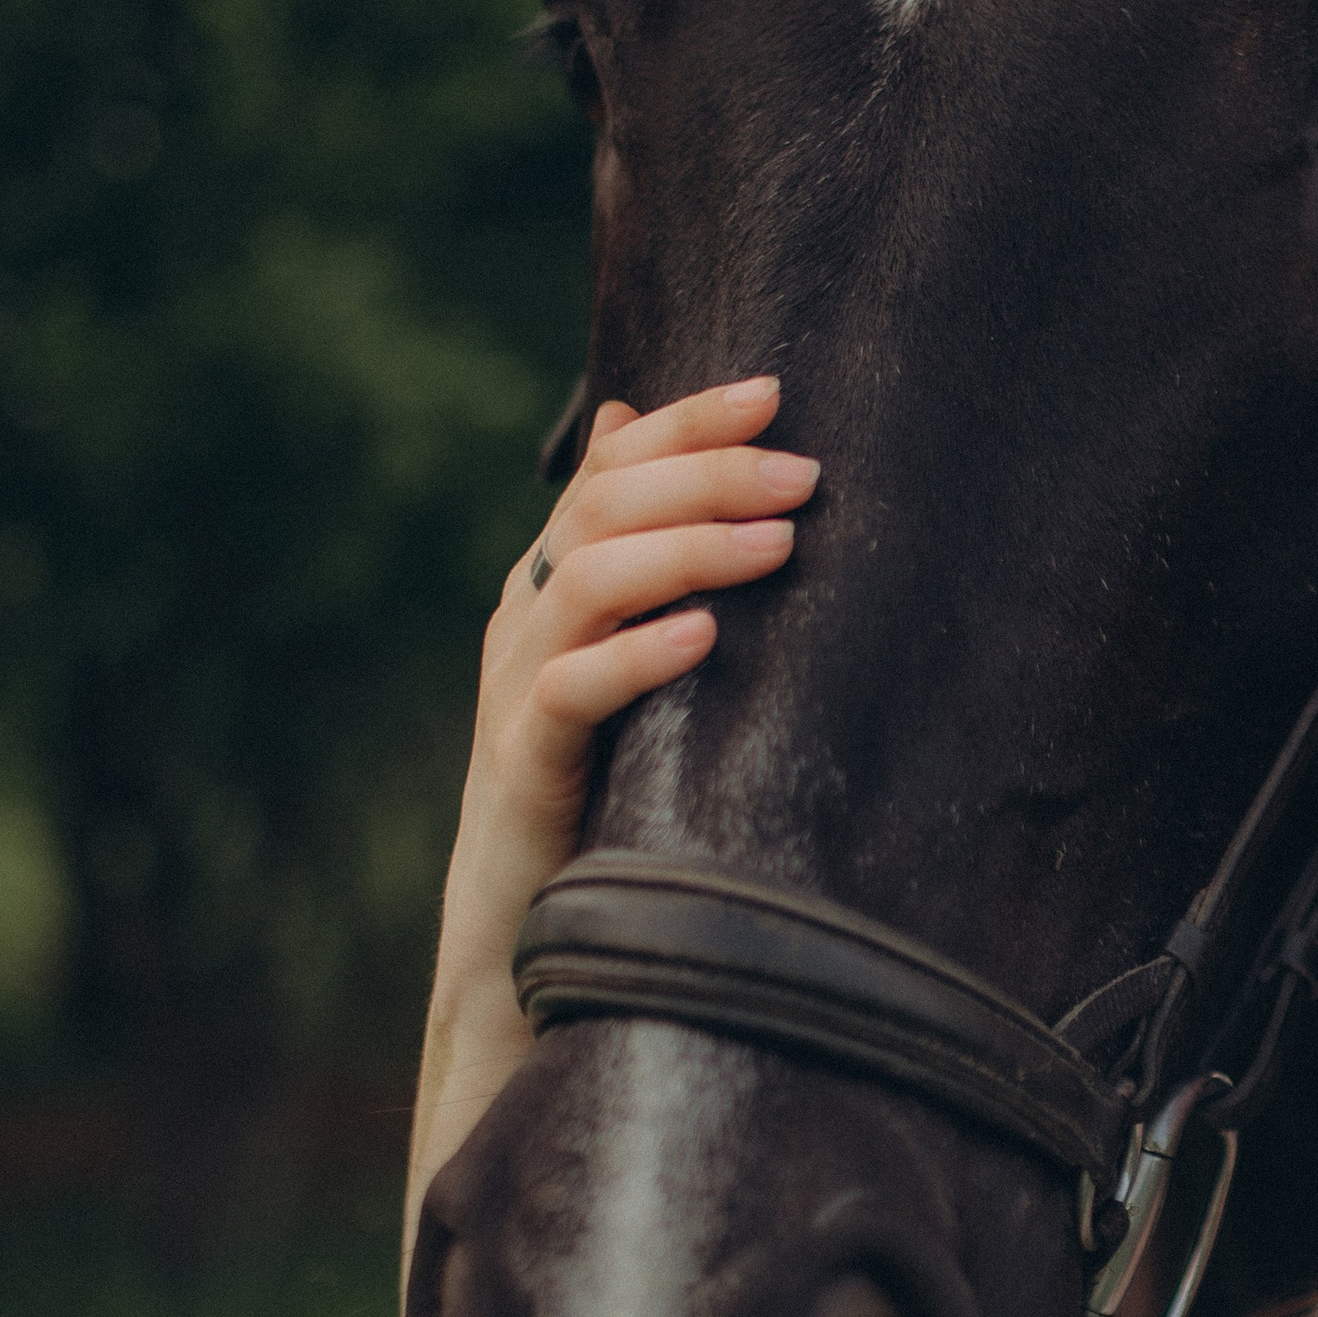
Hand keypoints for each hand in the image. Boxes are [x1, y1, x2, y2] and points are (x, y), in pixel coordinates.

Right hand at [431, 373, 815, 1026]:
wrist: (519, 923)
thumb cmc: (596, 785)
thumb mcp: (626, 661)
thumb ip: (639, 558)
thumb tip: (636, 426)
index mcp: (551, 582)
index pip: (610, 468)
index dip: (685, 424)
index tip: (774, 393)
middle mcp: (526, 617)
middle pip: (600, 508)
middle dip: (704, 475)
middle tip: (801, 473)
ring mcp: (516, 686)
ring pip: (586, 582)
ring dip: (687, 551)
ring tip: (777, 542)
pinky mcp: (524, 762)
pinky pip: (572, 690)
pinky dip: (638, 656)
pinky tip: (705, 637)